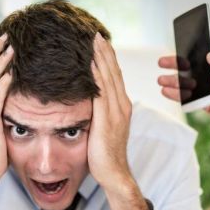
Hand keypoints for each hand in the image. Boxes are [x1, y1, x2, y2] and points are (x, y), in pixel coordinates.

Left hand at [89, 33, 132, 188]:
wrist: (115, 174)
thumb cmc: (105, 155)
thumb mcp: (103, 130)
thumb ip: (98, 114)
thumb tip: (87, 104)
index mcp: (121, 107)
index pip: (115, 78)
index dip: (108, 59)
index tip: (100, 44)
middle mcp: (122, 106)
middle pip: (114, 73)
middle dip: (105, 53)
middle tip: (96, 35)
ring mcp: (116, 113)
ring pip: (109, 79)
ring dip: (102, 59)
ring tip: (94, 42)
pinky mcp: (107, 120)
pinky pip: (102, 94)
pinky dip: (98, 77)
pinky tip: (91, 64)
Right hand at [158, 44, 209, 134]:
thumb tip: (209, 56)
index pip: (205, 51)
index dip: (192, 47)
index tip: (178, 44)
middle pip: (191, 67)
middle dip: (176, 64)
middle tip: (162, 62)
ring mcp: (209, 90)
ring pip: (187, 84)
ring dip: (174, 82)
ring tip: (161, 80)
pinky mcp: (206, 104)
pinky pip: (189, 99)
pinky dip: (178, 96)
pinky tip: (168, 93)